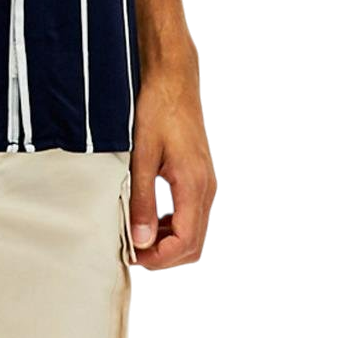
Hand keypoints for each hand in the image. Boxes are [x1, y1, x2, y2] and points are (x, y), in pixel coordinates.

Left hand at [127, 60, 215, 270]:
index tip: (133, 257)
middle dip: (163, 256)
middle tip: (131, 252)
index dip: (160, 258)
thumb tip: (139, 239)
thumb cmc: (157, 109)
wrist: (173, 79)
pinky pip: (189, 212)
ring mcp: (204, 182)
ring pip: (192, 231)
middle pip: (193, 244)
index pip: (186, 243)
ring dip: (166, 241)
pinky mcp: (198, 176)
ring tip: (134, 234)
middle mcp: (206, 188)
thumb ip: (142, 200)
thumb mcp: (142, 156)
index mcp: (194, 185)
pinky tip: (146, 215)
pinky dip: (169, 223)